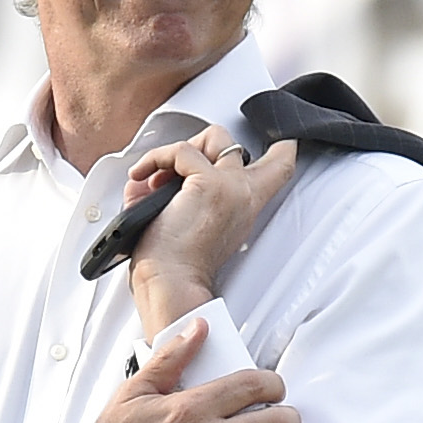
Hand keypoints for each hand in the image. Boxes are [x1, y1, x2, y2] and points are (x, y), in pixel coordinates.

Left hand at [119, 128, 299, 335]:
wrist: (171, 283)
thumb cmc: (175, 265)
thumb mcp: (187, 225)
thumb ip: (179, 195)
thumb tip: (149, 178)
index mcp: (244, 207)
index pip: (279, 168)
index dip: (280, 148)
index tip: (277, 142)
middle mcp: (244, 194)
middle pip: (239, 145)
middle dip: (202, 146)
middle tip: (175, 169)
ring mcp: (230, 185)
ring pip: (213, 138)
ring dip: (177, 152)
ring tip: (155, 177)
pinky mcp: (208, 183)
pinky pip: (179, 151)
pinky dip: (154, 159)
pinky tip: (142, 175)